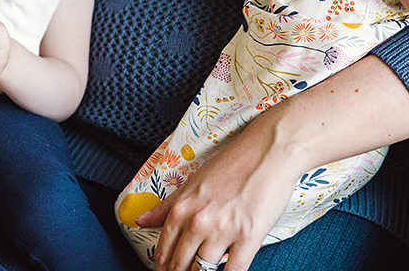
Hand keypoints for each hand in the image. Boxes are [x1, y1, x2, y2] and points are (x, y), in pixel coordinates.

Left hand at [136, 119, 299, 270]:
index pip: (164, 251)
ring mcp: (223, 231)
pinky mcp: (249, 237)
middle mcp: (198, 222)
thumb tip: (140, 221)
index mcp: (181, 208)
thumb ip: (166, 206)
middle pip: (181, 265)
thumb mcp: (192, 182)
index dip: (163, 267)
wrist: (267, 150)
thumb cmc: (231, 163)